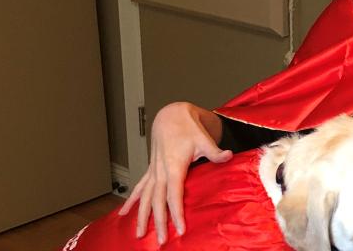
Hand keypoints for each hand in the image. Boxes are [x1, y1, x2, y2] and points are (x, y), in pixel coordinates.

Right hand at [118, 102, 232, 244]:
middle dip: (158, 222)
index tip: (179, 229)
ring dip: (141, 216)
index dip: (176, 213)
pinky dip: (132, 201)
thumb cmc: (187, 127)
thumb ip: (215, 151)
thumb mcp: (203, 139)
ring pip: (145, 198)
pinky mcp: (151, 169)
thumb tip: (229, 155)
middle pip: (158, 201)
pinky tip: (123, 213)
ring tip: (138, 234)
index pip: (174, 195)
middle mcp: (160, 171)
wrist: (171, 115)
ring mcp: (154, 171)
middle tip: (161, 241)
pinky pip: (139, 188)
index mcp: (173, 166)